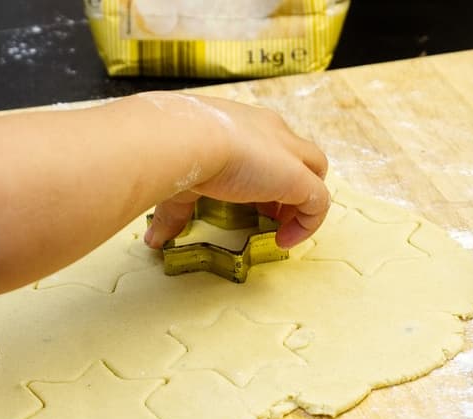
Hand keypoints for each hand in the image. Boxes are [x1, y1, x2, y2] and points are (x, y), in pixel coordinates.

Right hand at [142, 93, 329, 249]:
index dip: (264, 174)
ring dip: (300, 203)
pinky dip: (307, 224)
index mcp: (244, 124)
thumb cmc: (174, 149)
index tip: (247, 202)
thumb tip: (153, 238)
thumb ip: (174, 210)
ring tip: (277, 229)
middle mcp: (272, 131)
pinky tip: (282, 240)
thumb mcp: (178, 179)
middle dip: (288, 186)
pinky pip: (319, 203)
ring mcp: (289, 154)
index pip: (269, 145)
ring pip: (315, 174)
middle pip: (299, 157)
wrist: (184, 138)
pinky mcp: (298, 178)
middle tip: (265, 213)